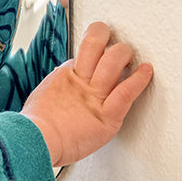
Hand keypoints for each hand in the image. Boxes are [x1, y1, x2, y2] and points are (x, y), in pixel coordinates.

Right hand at [21, 22, 153, 166]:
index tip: (104, 40)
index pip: (86, 48)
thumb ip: (62, 84)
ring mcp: (94, 97)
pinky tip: (146, 71)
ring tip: (130, 56)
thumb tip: (70, 79)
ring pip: (113, 62)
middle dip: (110, 41)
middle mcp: (81, 81)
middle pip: (97, 45)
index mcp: (66, 75)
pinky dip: (139, 80)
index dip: (96, 40)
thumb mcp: (47, 94)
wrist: (35, 140)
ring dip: (124, 54)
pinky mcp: (107, 117)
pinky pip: (126, 93)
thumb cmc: (37, 125)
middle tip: (119, 48)